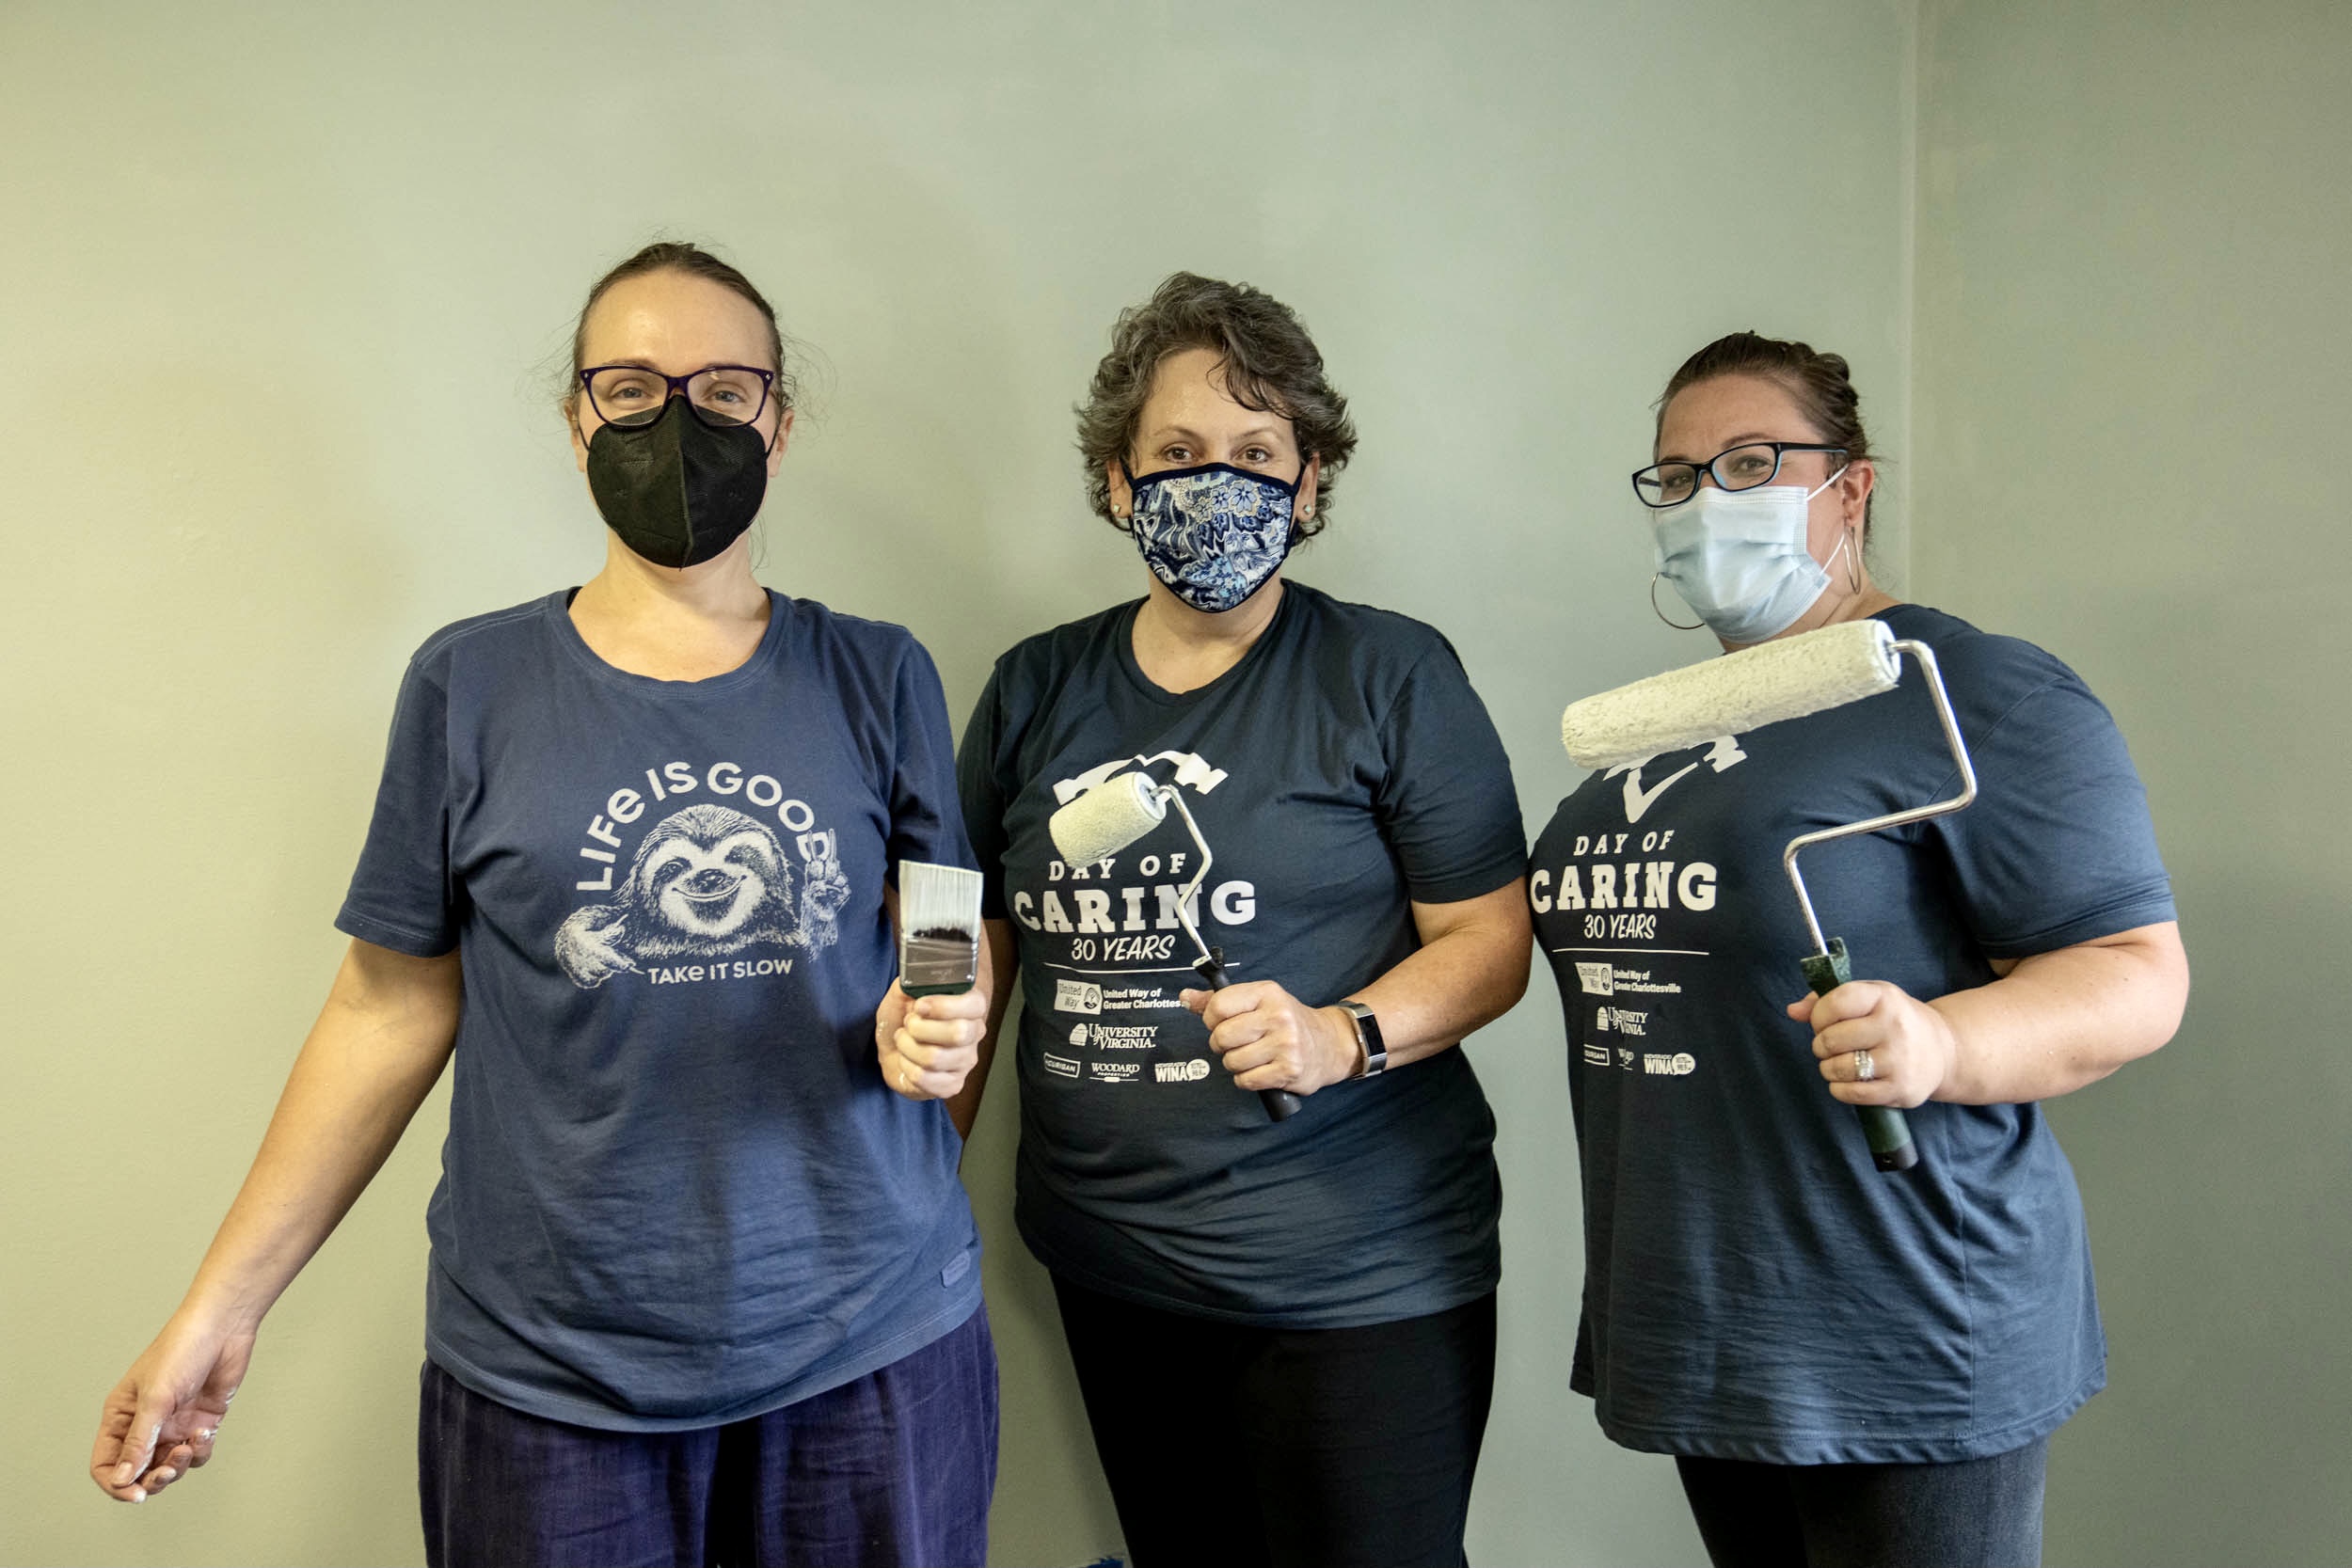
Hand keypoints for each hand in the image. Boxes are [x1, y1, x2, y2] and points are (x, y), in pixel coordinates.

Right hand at [91, 1311, 253, 1502]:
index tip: (135, 1493)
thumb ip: (140, 1441)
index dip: (116, 1484)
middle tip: (167, 1473)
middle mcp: (145, 1424)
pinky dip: (201, 1449)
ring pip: (169, 1466)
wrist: (223, 1328)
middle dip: (152, 1480)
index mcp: (121, 1416)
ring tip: (188, 1447)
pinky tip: (205, 1430)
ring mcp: (174, 1424)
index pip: (106, 1464)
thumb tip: (123, 1480)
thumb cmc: (181, 1351)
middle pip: (139, 1472)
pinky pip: (197, 1453)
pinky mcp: (200, 1422)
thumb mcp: (155, 1398)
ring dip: (179, 1465)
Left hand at [875, 980, 986, 1101]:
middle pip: (958, 1033)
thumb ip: (911, 983)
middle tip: (908, 1024)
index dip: (944, 1006)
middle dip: (921, 1028)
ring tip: (903, 1041)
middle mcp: (974, 1034)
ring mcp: (965, 1061)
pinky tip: (907, 1061)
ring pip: (935, 1058)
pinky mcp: (953, 1084)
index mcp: (971, 1007)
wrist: (894, 1049)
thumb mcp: (903, 994)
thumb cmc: (903, 1019)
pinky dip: (907, 1068)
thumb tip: (915, 981)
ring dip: (907, 1047)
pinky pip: (925, 1079)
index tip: (919, 1006)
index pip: (974, 1005)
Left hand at [1179, 982, 1359, 1096]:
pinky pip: (1246, 1080)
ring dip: (1235, 1064)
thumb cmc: (1286, 1021)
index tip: (1221, 1023)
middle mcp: (1278, 1016)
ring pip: (1232, 1061)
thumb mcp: (1257, 1001)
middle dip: (1222, 1045)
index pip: (1218, 1006)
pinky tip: (1260, 1070)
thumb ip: (1219, 1000)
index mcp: (1267, 993)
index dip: (1212, 1019)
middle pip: (1222, 1037)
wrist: (1330, 1044)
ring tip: (1252, 1056)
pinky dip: (1246, 1079)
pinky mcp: (1289, 1070)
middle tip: (1237, 1043)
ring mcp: (1286, 1044)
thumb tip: (1184, 997)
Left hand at [1789, 980, 1958, 1109]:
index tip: (1823, 1023)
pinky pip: (1851, 1093)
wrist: (1944, 1050)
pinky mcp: (1900, 1089)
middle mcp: (1894, 1027)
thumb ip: (1827, 1001)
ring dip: (1828, 1069)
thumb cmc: (1894, 1021)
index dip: (1818, 1016)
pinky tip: (1846, 1081)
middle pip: (1831, 1039)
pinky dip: (1839, 1089)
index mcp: (1884, 998)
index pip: (1835, 1003)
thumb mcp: (1868, 1000)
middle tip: (1830, 1047)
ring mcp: (1899, 1060)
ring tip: (1839, 1063)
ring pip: (1838, 1068)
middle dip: (1821, 1045)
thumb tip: (1793, 1011)